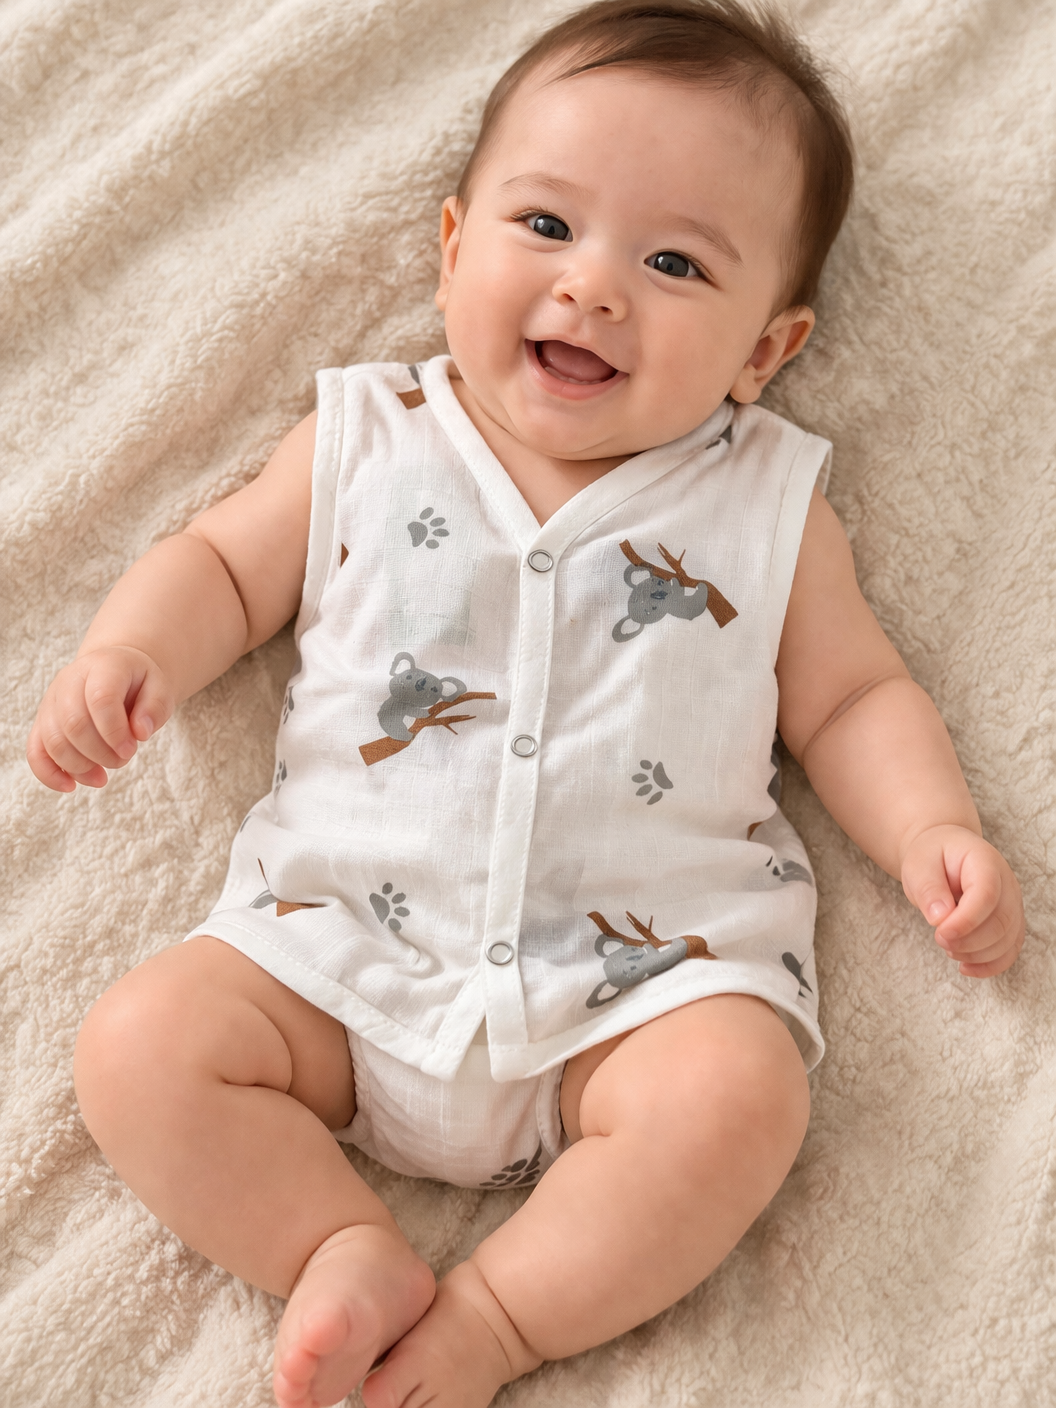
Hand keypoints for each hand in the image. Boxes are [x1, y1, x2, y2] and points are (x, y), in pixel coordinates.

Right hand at [27, 646, 173, 791]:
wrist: (116, 673)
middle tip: (123, 758)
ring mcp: (51, 701)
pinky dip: (49, 773)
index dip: (115, 731)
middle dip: (101, 753)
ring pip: (53, 741)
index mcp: (102, 665)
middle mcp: (69, 680)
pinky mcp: (42, 722)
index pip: (100, 698)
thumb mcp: (160, 688)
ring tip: (104, 774)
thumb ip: (155, 708)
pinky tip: (71, 786)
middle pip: (73, 724)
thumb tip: (140, 732)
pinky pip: (35, 751)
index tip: (131, 749)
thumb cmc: (139, 684)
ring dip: (80, 766)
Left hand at [901, 825, 1023, 977]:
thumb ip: (929, 889)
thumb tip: (939, 918)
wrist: (943, 853)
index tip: (940, 933)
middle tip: (939, 940)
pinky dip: (990, 965)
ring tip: (948, 948)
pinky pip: (1009, 950)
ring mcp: (1012, 904)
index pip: (987, 894)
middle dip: (969, 941)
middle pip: (1002, 921)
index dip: (966, 920)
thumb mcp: (919, 866)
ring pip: (1008, 940)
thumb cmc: (932, 857)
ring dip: (977, 954)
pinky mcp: (1010, 923)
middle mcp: (1006, 883)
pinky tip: (965, 968)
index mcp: (985, 861)